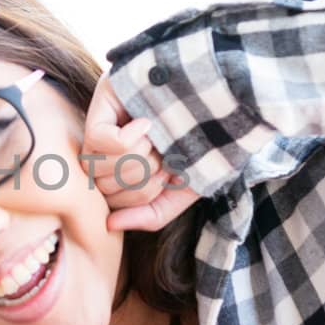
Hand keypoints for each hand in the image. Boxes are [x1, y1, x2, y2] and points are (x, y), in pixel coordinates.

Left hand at [82, 74, 198, 232]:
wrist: (227, 99)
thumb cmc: (208, 144)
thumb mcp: (185, 189)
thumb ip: (151, 215)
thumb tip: (108, 225)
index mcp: (125, 169)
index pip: (112, 202)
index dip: (141, 196)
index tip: (169, 173)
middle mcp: (108, 147)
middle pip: (103, 187)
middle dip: (142, 178)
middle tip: (165, 153)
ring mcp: (103, 122)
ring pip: (97, 166)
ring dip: (138, 157)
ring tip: (158, 137)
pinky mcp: (102, 100)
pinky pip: (99, 139)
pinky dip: (127, 138)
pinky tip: (147, 123)